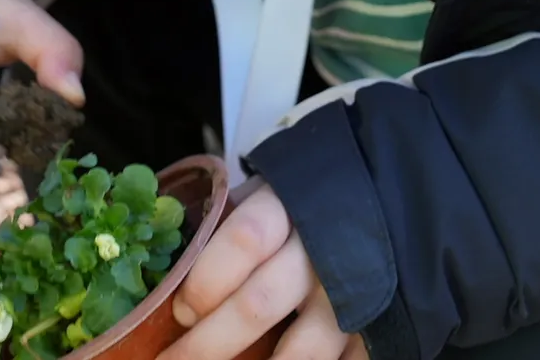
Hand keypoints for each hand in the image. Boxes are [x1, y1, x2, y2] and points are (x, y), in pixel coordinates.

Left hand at [158, 183, 368, 359]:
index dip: (207, 281)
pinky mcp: (377, 323)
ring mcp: (354, 291)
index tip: (182, 312)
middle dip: (209, 343)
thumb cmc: (296, 204)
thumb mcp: (260, 196)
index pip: (244, 240)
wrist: (370, 200)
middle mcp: (322, 248)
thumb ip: (222, 224)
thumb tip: (162, 266)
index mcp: (287, 207)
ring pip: (305, 349)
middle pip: (259, 303)